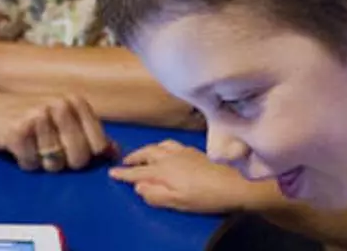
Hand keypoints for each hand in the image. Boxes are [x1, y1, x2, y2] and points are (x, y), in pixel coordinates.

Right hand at [0, 91, 118, 172]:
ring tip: (29, 143)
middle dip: (63, 162)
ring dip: (41, 162)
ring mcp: (39, 116)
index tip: (67, 146)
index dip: (84, 154)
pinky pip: (31, 165)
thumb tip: (115, 152)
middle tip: (44, 146)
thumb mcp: (60, 118)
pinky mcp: (17, 131)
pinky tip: (15, 145)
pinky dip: (23, 161)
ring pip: (55, 164)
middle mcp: (60, 104)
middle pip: (79, 158)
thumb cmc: (23, 114)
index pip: (98, 145)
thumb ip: (89, 133)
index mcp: (75, 100)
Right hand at [109, 140, 254, 213]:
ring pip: (158, 146)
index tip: (111, 172)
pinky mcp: (193, 150)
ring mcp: (182, 151)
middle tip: (124, 162)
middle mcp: (169, 156)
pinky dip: (161, 146)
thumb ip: (155, 194)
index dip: (123, 173)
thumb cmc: (204, 197)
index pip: (137, 172)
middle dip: (133, 157)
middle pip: (146, 153)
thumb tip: (138, 187)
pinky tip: (166, 150)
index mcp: (162, 170)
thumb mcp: (177, 202)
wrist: (234, 183)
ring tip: (143, 154)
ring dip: (147, 150)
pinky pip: (170, 143)